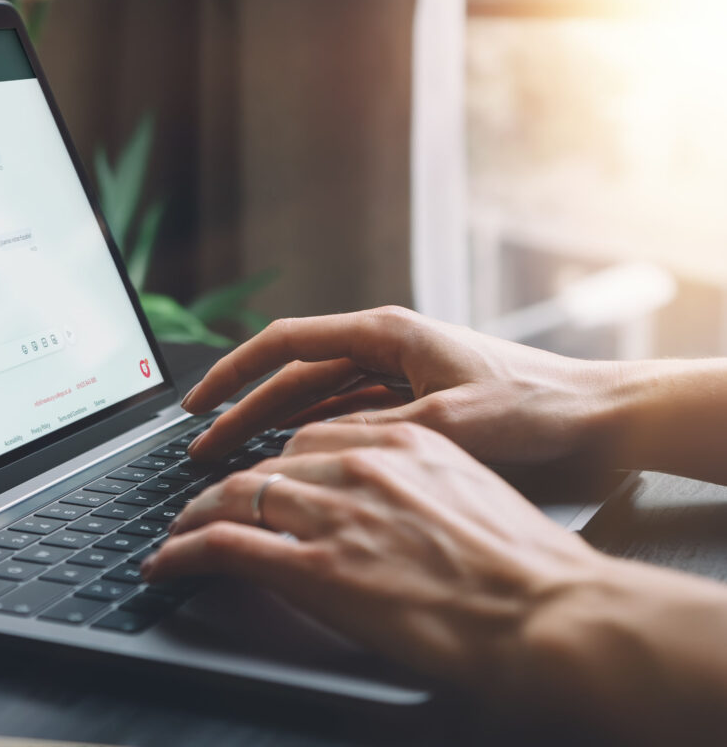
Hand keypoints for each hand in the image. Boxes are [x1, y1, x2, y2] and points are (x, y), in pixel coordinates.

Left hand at [143, 421, 609, 690]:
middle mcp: (361, 463)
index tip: (258, 478)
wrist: (548, 612)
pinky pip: (227, 544)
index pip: (310, 435)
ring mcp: (336, 510)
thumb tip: (386, 503)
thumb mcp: (470, 496)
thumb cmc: (525, 565)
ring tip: (177, 534)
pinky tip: (168, 561)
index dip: (274, 462)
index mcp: (401, 441)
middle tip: (203, 505)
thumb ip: (416, 484)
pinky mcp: (317, 565)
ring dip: (195, 515)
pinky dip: (186, 550)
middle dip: (229, 485)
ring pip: (236, 495)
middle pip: (268, 464)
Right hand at [182, 306, 618, 466]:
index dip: (234, 372)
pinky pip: (347, 418)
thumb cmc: (535, 404)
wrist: (598, 415)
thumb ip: (376, 430)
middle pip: (294, 376)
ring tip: (234, 457)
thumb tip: (308, 449)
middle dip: (245, 409)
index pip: (287, 344)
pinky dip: (315, 438)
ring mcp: (399, 375)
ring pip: (317, 401)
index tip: (198, 403)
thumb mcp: (449, 421)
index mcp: (387, 333)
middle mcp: (386, 347)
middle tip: (203, 444)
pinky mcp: (414, 402)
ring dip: (275, 426)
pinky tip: (293, 463)